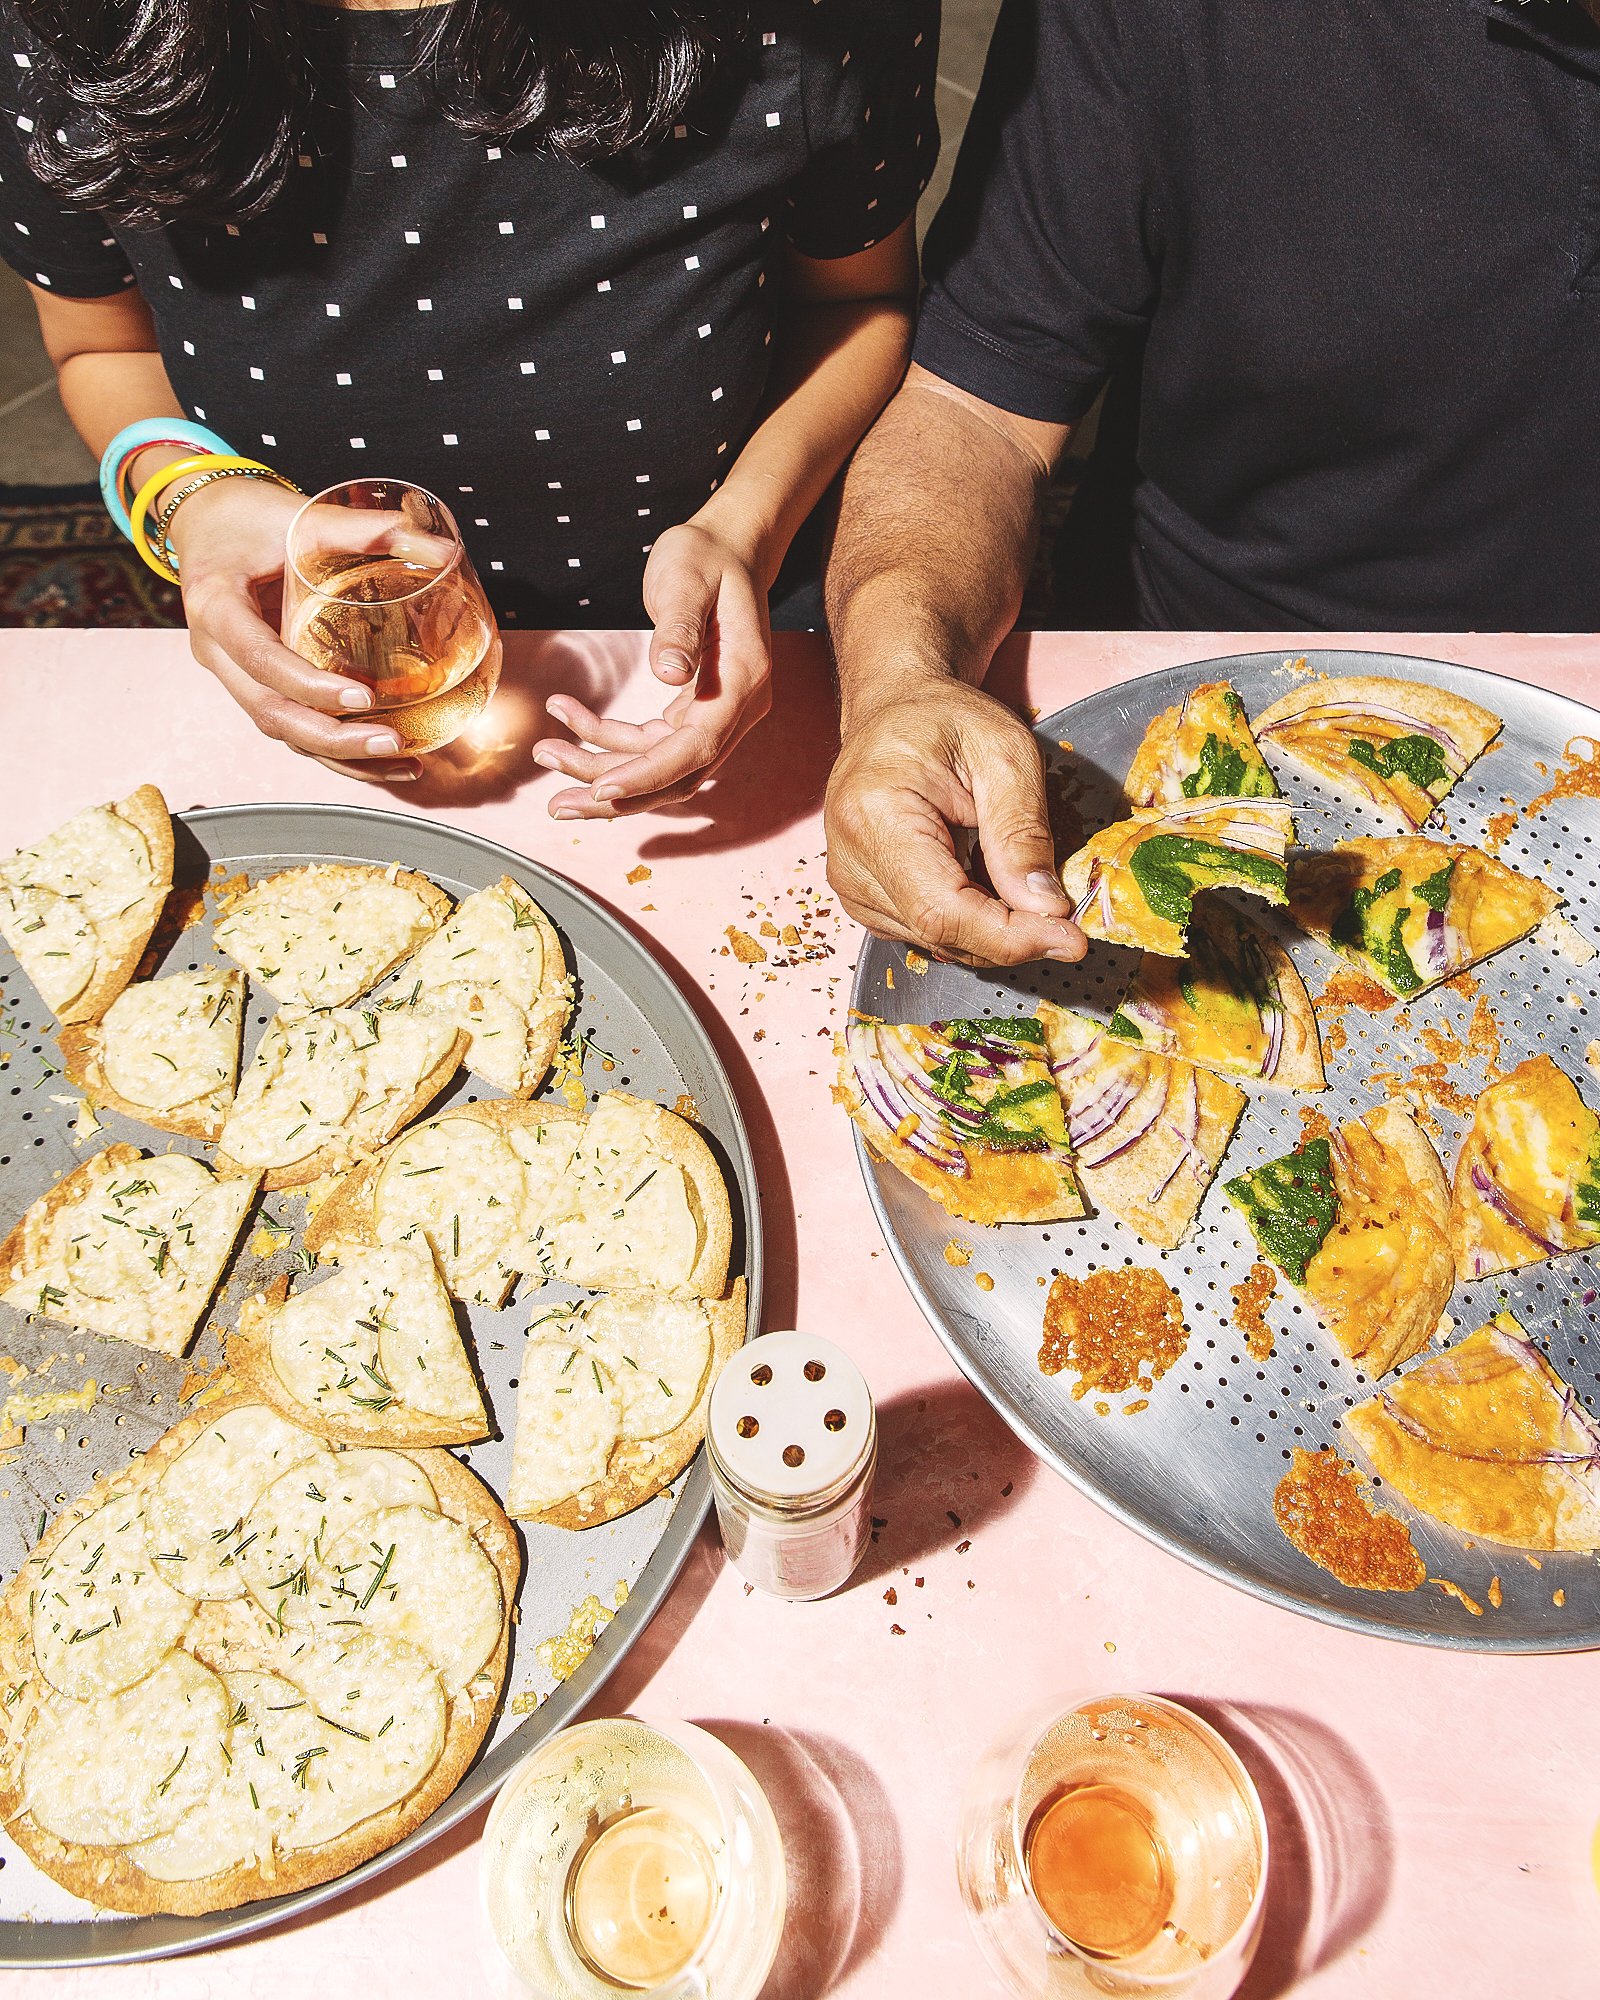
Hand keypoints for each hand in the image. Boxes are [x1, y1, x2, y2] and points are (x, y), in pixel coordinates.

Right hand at [168, 480, 422, 782]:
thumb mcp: (300, 516)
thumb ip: (366, 530)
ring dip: (339, 756)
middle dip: (332, 738)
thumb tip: (442, 550)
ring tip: (401, 762)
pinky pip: (291, 726)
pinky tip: (380, 760)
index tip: (361, 698)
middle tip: (391, 742)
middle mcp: (216, 650)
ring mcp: (232, 674)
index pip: (259, 658)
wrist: (206, 522)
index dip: (308, 685)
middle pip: (269, 712)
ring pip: (281, 730)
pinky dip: (334, 749)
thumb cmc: (246, 516)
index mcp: (215, 604)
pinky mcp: (255, 684)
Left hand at [533, 518, 772, 817]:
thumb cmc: (707, 558)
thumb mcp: (687, 579)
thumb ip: (680, 626)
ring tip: (546, 752)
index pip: (697, 748)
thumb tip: (669, 673)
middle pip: (678, 775)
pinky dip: (606, 736)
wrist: (729, 547)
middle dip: (616, 795)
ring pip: (658, 766)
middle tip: (556, 805)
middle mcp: (735, 709)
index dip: (649, 774)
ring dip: (601, 768)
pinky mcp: (693, 708)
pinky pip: (648, 740)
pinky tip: (565, 715)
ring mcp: (715, 712)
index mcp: (741, 682)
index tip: (601, 788)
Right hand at [825, 679, 1086, 967]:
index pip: (943, 910)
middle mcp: (850, 863)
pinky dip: (974, 924)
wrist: (895, 711)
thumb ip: (1022, 830)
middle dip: (1013, 939)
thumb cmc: (944, 719)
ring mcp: (853, 887)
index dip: (1009, 937)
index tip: (1070, 939)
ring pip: (938, 942)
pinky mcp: (866, 900)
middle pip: (940, 934)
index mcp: (873, 817)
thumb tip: (1046, 907)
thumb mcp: (1003, 752)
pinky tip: (991, 885)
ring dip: (995, 932)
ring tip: (1024, 886)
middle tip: (1068, 922)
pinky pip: (929, 933)